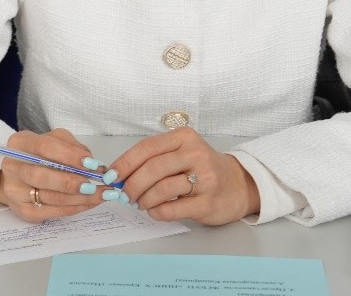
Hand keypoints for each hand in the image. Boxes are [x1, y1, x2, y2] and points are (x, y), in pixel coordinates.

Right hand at [0, 129, 107, 222]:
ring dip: (78, 198)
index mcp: (20, 143)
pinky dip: (73, 208)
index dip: (69, 156)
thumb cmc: (41, 156)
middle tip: (94, 185)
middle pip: (41, 176)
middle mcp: (12, 166)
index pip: (44, 147)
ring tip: (99, 195)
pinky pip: (51, 212)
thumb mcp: (55, 141)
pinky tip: (88, 203)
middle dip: (71, 182)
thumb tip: (93, 164)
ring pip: (49, 197)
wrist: (19, 176)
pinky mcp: (22, 210)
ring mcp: (14, 190)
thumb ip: (73, 147)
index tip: (92, 164)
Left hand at [109, 127, 259, 225]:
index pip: (147, 148)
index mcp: (184, 138)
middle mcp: (196, 154)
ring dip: (143, 199)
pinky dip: (156, 212)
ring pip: (162, 189)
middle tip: (124, 195)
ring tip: (140, 203)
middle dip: (132, 184)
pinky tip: (154, 210)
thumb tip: (119, 175)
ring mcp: (205, 179)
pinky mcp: (208, 203)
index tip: (111, 175)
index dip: (125, 163)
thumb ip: (154, 159)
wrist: (239, 185)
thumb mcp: (181, 153)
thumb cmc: (202, 168)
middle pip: (153, 169)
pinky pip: (172, 209)